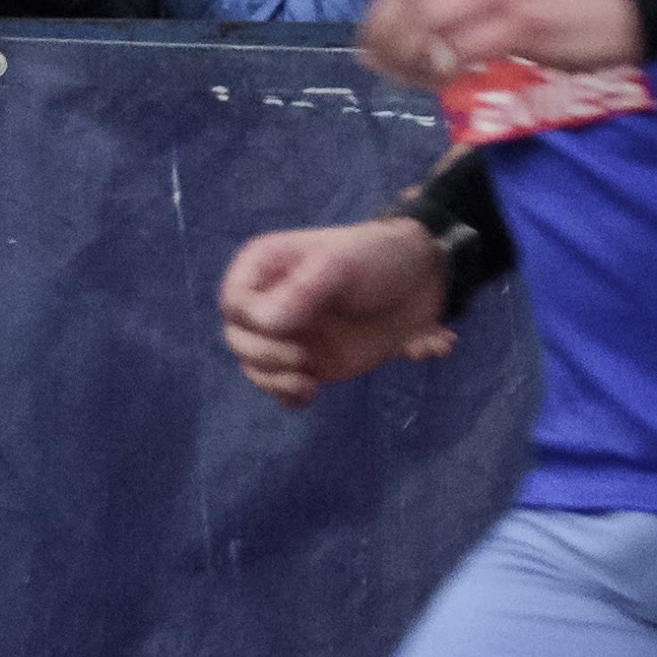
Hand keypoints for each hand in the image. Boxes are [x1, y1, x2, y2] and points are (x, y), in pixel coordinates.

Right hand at [220, 218, 454, 406]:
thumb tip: (265, 323)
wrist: (422, 280)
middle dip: (264, 355)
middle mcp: (269, 304)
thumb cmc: (378, 259)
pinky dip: (290, 396)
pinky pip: (283, 388)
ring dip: (275, 381)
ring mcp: (288, 335)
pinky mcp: (309, 362)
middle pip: (238, 340)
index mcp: (265, 268)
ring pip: (256, 368)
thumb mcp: (341, 264)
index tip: (287, 327)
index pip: (234, 303)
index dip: (252, 321)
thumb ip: (303, 290)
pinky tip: (311, 393)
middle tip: (302, 358)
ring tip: (308, 382)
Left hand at [359, 0, 643, 89]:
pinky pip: (460, 49)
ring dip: (409, 57)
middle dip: (386, 37)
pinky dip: (441, 70)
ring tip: (414, 78)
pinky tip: (445, 81)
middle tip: (384, 67)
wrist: (637, 2)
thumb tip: (408, 8)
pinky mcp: (523, 23)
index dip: (381, 8)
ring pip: (427, 22)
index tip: (377, 40)